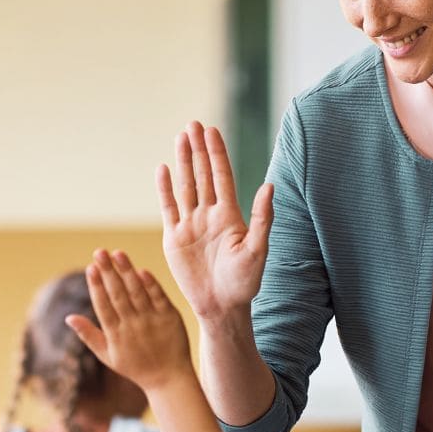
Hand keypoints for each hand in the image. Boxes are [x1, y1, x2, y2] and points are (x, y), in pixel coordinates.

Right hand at [64, 250, 191, 391]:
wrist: (168, 379)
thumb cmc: (135, 367)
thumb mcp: (107, 356)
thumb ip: (88, 335)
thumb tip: (68, 317)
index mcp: (116, 335)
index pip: (103, 306)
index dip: (96, 286)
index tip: (90, 267)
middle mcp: (133, 326)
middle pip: (118, 295)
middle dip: (108, 272)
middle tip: (99, 252)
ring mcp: (152, 321)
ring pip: (137, 292)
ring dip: (127, 272)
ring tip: (117, 253)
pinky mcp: (170, 318)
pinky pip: (159, 298)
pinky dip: (150, 284)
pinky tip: (141, 270)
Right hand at [157, 123, 273, 322]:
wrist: (222, 307)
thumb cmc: (245, 282)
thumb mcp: (258, 250)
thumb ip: (262, 218)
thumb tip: (269, 186)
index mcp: (230, 215)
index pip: (222, 176)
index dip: (217, 153)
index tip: (211, 130)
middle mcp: (210, 215)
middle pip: (203, 175)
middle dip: (198, 149)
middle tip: (193, 124)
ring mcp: (191, 225)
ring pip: (186, 186)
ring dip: (183, 162)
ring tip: (180, 137)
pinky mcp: (174, 238)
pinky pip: (168, 208)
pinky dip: (165, 189)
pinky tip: (163, 169)